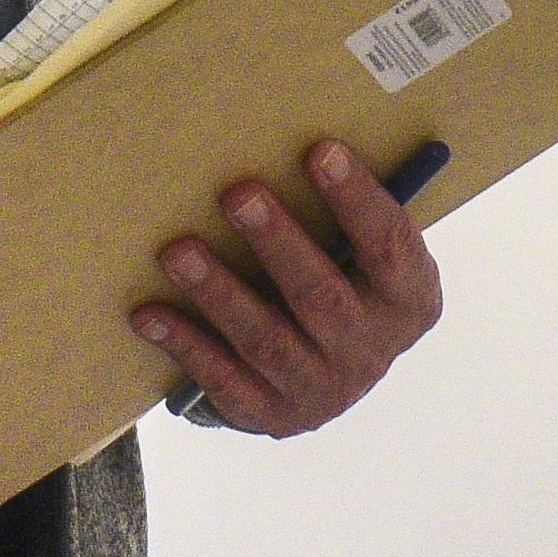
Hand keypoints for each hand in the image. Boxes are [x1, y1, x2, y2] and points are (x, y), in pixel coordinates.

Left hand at [133, 139, 446, 435]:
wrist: (332, 380)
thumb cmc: (346, 287)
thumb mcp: (366, 258)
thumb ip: (349, 215)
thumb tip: (303, 140)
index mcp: (408, 301)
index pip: (390, 246)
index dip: (357, 200)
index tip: (320, 151)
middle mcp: (371, 351)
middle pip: (322, 295)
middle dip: (277, 243)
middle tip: (236, 194)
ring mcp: (322, 391)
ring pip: (266, 340)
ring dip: (219, 292)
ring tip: (177, 251)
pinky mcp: (272, 416)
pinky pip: (223, 379)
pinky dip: (185, 343)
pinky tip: (149, 313)